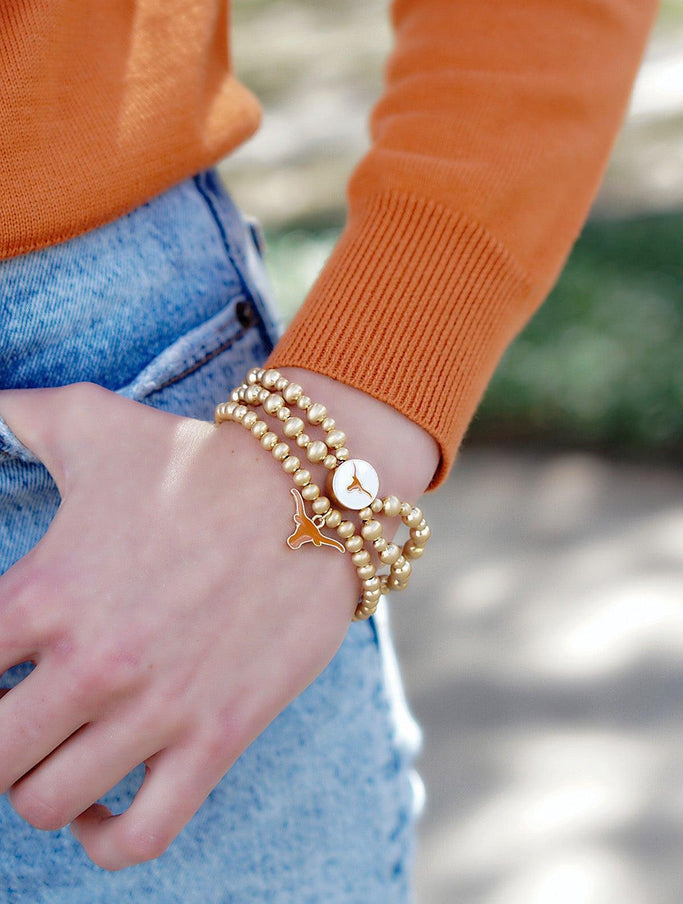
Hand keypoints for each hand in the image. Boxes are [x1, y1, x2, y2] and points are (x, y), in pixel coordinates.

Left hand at [0, 373, 437, 869]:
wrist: (313, 489)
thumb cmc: (196, 458)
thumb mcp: (93, 421)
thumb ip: (15, 409)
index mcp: (46, 591)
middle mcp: (93, 661)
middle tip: (15, 713)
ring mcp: (157, 709)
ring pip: (46, 804)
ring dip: (38, 784)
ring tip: (56, 749)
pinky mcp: (216, 738)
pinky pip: (140, 837)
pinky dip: (104, 839)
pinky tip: (99, 804)